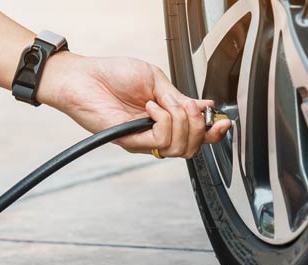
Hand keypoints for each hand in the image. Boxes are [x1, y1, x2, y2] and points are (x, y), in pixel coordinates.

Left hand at [37, 53, 231, 157]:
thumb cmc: (112, 75)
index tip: (224, 122)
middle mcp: (154, 133)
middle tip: (187, 106)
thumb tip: (204, 107)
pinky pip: (160, 139)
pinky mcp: (130, 141)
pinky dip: (163, 120)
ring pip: (178, 147)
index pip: (194, 137)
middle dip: (198, 125)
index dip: (213, 133)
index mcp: (163, 119)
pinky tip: (151, 106)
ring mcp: (142, 140)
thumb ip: (179, 97)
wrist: (83, 77)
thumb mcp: (155, 80)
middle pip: (191, 147)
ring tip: (161, 103)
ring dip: (179, 121)